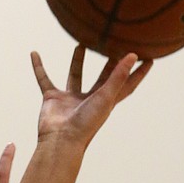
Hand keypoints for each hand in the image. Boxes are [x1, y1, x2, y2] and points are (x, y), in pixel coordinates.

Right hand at [31, 45, 150, 149]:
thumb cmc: (85, 124)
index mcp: (106, 101)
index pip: (127, 83)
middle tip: (114, 41)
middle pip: (102, 76)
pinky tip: (34, 53)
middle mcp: (90, 99)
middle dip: (109, 61)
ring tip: (81, 42)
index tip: (149, 58)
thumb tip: (133, 56)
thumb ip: (118, 76)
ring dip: (78, 60)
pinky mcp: (53, 99)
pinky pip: (44, 79)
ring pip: (76, 74)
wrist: (60, 142)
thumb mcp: (106, 98)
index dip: (138, 72)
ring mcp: (71, 99)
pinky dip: (38, 67)